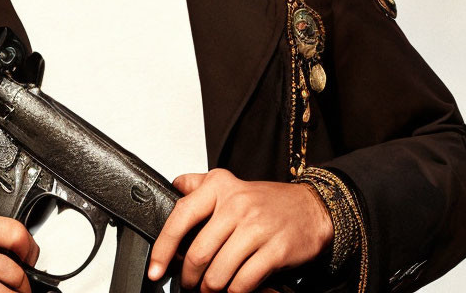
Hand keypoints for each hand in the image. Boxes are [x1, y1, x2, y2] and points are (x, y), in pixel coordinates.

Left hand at [148, 169, 332, 292]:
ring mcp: (256, 227)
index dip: (163, 247)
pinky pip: (243, 282)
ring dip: (210, 289)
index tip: (156, 269)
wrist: (310, 208)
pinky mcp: (275, 250)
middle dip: (189, 277)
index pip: (181, 216)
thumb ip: (198, 184)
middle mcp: (235, 204)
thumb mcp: (229, 183)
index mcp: (219, 186)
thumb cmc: (266, 200)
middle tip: (188, 284)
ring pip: (218, 272)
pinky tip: (233, 288)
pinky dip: (234, 292)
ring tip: (210, 288)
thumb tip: (173, 186)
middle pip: (198, 253)